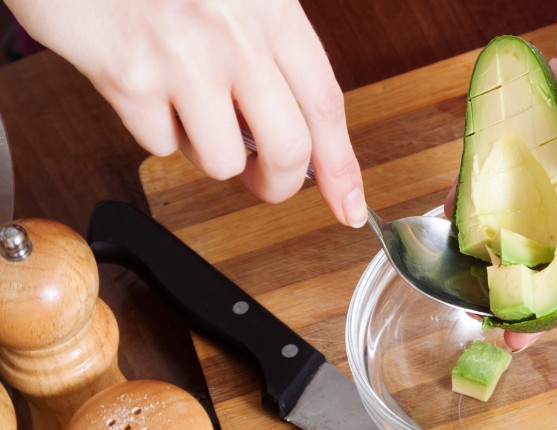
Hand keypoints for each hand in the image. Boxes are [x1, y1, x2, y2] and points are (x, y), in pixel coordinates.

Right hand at [5, 0, 366, 226]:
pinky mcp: (129, 78)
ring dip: (206, 150)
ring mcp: (184, 60)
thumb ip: (269, 47)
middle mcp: (236, 36)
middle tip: (267, 182)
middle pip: (289, 149)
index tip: (350, 206)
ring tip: (188, 106)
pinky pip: (159, 144)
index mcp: (272, 8)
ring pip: (221, 160)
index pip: (326, 104)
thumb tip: (293, 124)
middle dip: (279, 183)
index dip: (342, 166)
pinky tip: (145, 85)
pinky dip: (154, 129)